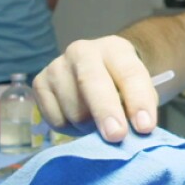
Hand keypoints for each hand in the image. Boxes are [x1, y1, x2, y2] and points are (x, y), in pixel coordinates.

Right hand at [33, 35, 159, 141]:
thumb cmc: (121, 87)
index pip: (129, 73)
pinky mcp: (39, 84)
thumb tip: (132, 135)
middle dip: (105, 111)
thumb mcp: (138, 90)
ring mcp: (57, 66)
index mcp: (114, 49)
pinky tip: (78, 119)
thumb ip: (138, 108)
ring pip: (75, 110)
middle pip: (92, 83)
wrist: (95, 74)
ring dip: (90, 127)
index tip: (145, 127)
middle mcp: (82, 51)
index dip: (138, 101)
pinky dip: (71, 129)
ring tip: (98, 124)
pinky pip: (56, 120)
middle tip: (117, 136)